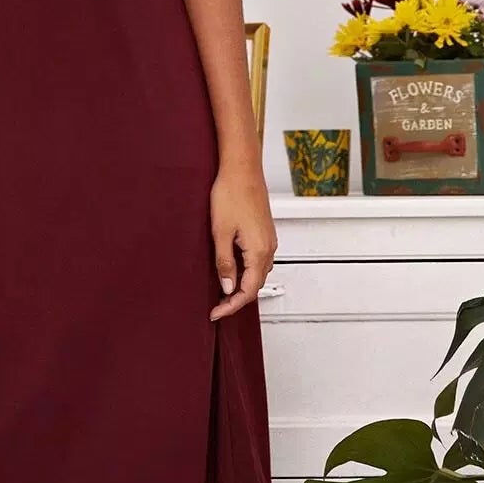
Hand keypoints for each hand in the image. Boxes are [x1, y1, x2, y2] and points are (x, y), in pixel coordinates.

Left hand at [208, 161, 276, 319]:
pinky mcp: (264, 233)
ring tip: (222, 294)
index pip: (248, 291)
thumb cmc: (230, 194)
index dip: (231, 306)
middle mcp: (268, 248)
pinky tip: (232, 271)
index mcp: (259, 251)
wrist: (241, 169)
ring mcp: (268, 240)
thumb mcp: (220, 233)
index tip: (215, 313)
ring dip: (242, 286)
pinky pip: (258, 261)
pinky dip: (246, 272)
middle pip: (256, 285)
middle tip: (216, 307)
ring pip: (258, 274)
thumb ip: (224, 264)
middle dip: (236, 300)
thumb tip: (227, 288)